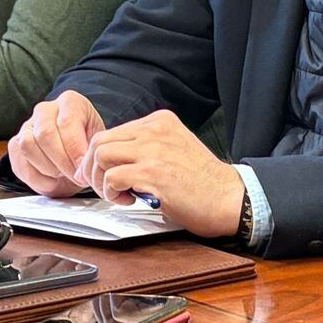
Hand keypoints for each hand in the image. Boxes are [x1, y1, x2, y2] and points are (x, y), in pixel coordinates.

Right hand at [7, 91, 106, 196]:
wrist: (75, 151)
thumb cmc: (88, 145)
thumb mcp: (97, 143)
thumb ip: (91, 153)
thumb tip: (80, 171)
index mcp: (70, 102)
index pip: (67, 123)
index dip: (75, 151)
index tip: (83, 170)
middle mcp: (45, 110)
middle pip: (45, 134)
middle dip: (62, 162)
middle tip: (75, 177)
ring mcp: (27, 126)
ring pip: (28, 146)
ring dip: (48, 168)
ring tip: (64, 175)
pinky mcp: (15, 144)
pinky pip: (20, 162)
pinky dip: (37, 178)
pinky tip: (52, 181)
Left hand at [78, 110, 243, 239]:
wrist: (229, 198)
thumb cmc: (203, 181)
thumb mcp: (175, 148)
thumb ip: (148, 147)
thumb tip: (115, 160)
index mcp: (160, 121)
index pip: (114, 131)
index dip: (101, 156)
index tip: (102, 174)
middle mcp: (154, 130)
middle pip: (100, 139)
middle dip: (92, 166)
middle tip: (102, 187)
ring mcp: (153, 150)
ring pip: (101, 154)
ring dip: (99, 179)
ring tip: (116, 194)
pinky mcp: (151, 173)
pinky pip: (111, 177)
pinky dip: (111, 192)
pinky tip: (127, 200)